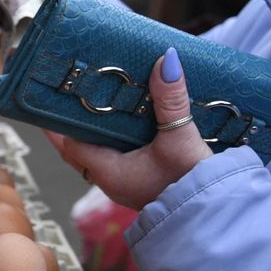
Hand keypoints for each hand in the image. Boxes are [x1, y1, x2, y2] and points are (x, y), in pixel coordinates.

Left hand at [43, 48, 211, 209]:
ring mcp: (123, 185)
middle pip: (75, 153)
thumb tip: (164, 61)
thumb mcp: (181, 136)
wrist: (215, 209)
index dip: (62, 124)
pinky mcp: (138, 186)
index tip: (55, 101)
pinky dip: (107, 147)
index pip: (71, 143)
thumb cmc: (193, 180)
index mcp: (108, 171)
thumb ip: (171, 99)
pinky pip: (112, 164)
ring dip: (87, 139)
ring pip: (92, 160)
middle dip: (65, 132)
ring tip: (83, 115)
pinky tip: (117, 133)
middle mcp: (110, 181)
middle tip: (56, 107)